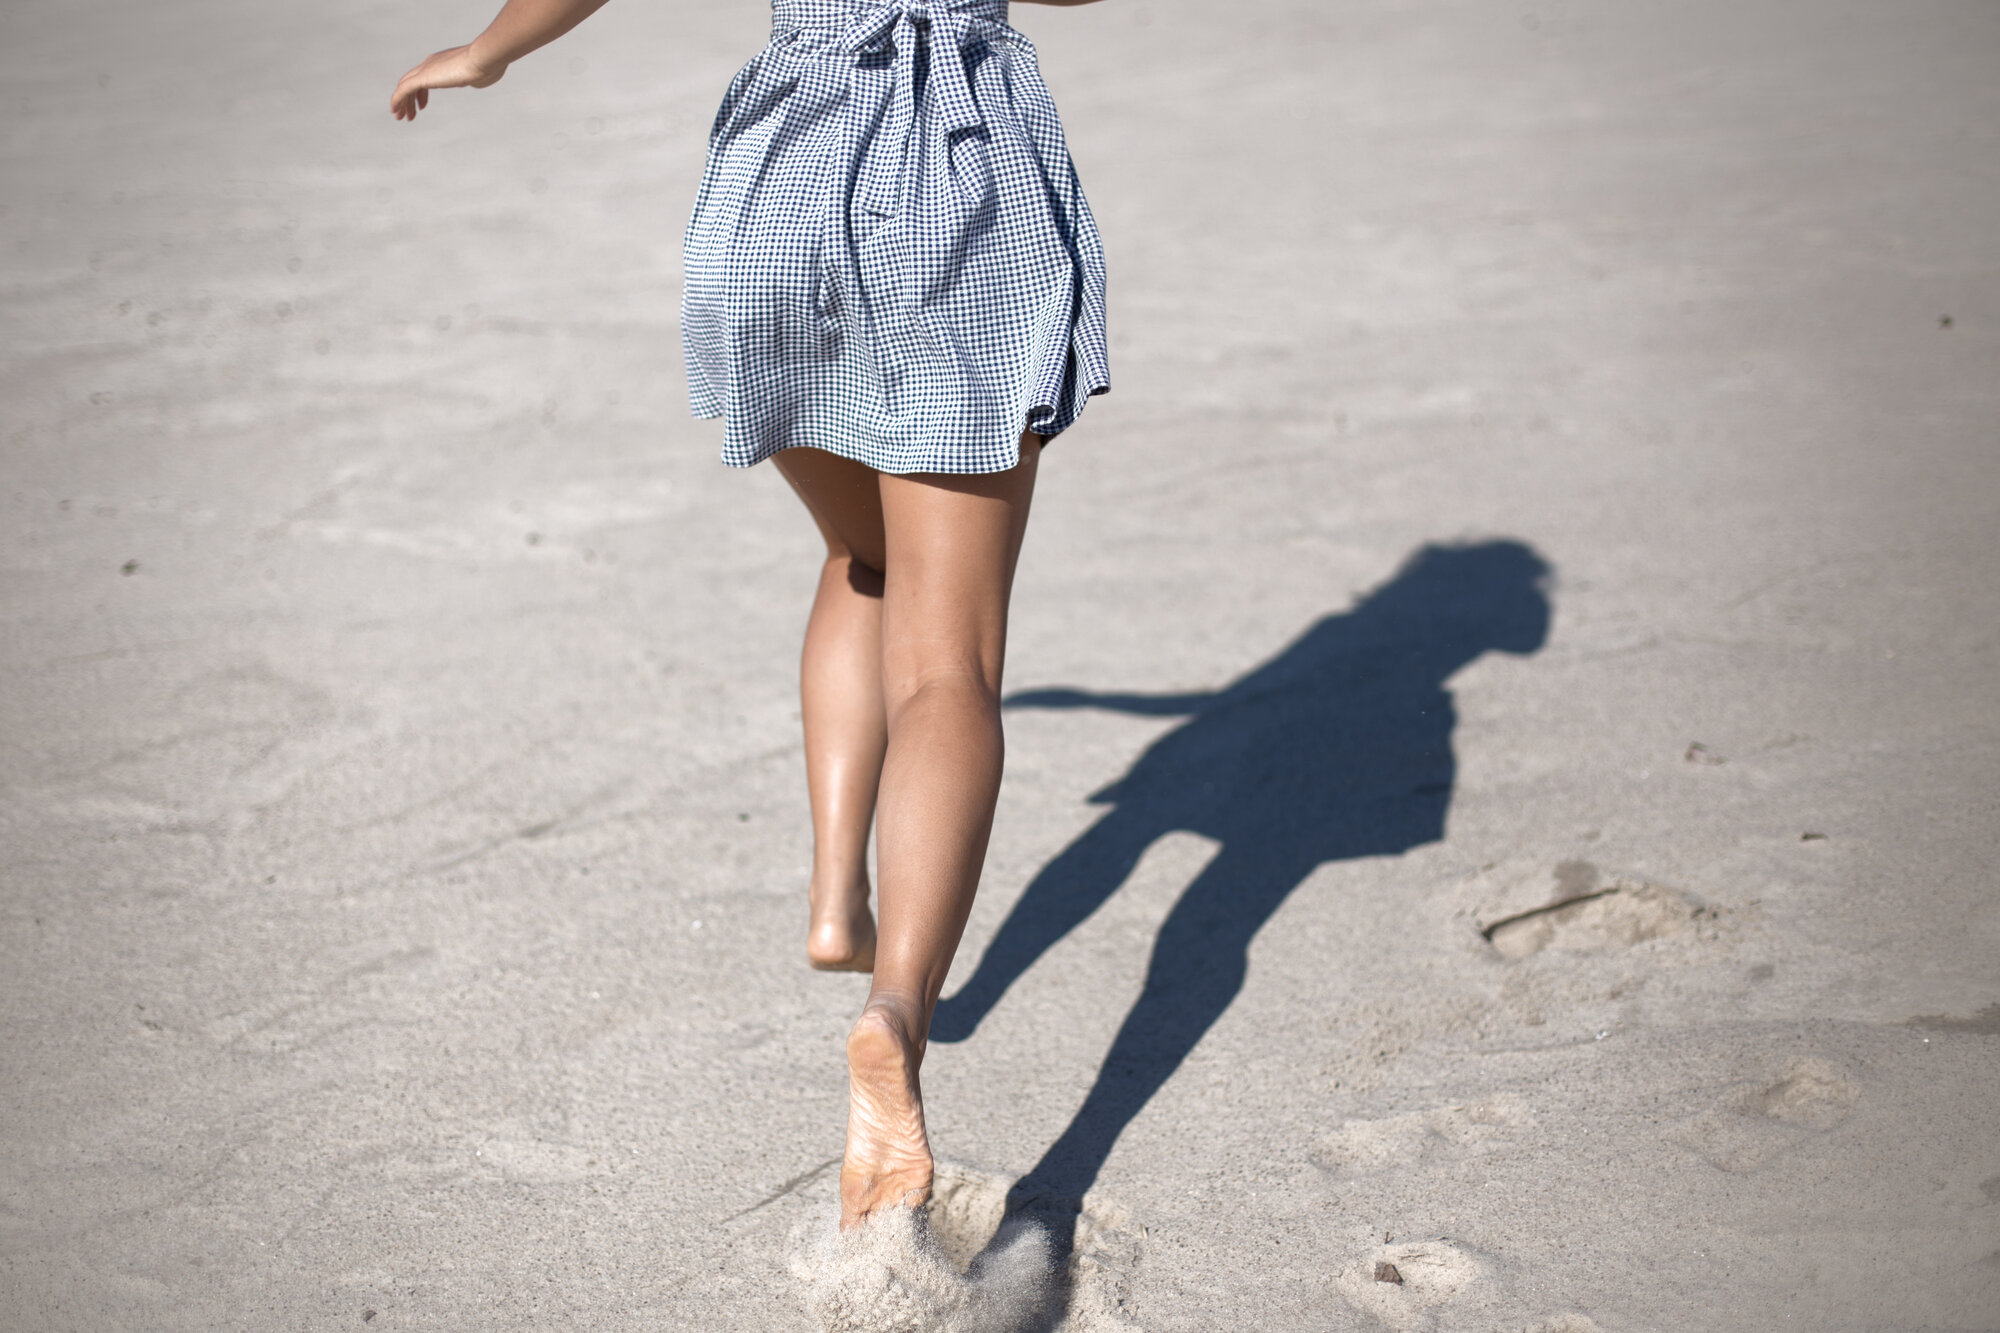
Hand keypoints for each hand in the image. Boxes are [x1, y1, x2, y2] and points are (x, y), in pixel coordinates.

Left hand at [390, 45, 505, 120]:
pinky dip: (397, 100)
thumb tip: (478, 79)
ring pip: (405, 86)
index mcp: (442, 62)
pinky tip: (395, 111)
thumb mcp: (480, 73)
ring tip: (400, 117)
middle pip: (411, 80)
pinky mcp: (423, 77)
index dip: (420, 93)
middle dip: (408, 99)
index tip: (421, 106)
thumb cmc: (487, 66)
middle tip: (408, 114)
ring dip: (402, 103)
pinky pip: (404, 90)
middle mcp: (431, 63)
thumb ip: (475, 77)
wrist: (483, 59)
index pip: (424, 76)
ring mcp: (426, 69)